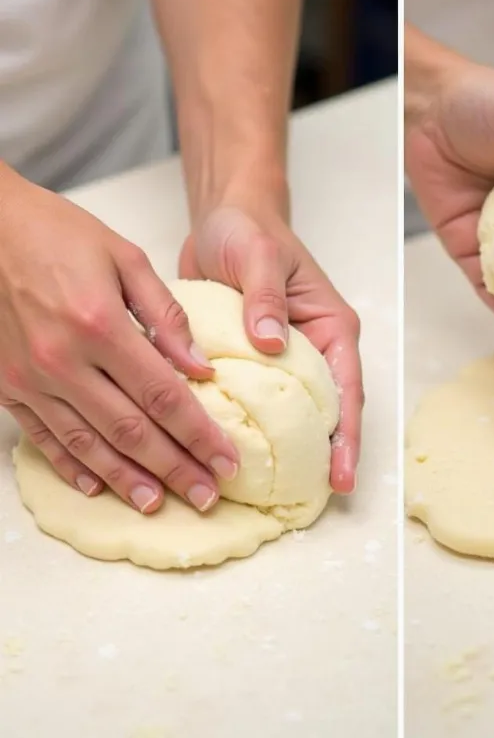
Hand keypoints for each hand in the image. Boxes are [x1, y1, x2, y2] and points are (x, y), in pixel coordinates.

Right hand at [0, 168, 238, 512]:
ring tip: (160, 504)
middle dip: (175, 468)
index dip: (200, 435)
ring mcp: (29, 379)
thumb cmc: (58, 233)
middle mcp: (63, 361)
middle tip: (207, 495)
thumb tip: (200, 368)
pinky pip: (44, 436)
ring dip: (128, 479)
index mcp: (101, 326)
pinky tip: (99, 486)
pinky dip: (73, 465)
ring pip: (89, 443)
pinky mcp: (5, 386)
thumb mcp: (126, 259)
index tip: (227, 461)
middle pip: (132, 431)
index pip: (164, 397)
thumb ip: (167, 316)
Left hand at [180, 205, 361, 493]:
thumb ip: (265, 298)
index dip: (347, 435)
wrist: (224, 217)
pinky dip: (255, 425)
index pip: (347, 388)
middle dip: (328, 453)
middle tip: (316, 496)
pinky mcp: (255, 360)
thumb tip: (272, 344)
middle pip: (329, 410)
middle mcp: (314, 347)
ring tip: (280, 488)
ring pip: (295, 411)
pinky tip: (237, 450)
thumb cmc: (250, 231)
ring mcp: (285, 357)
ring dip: (293, 446)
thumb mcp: (259, 257)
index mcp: (331, 326)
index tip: (341, 476)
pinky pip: (259, 400)